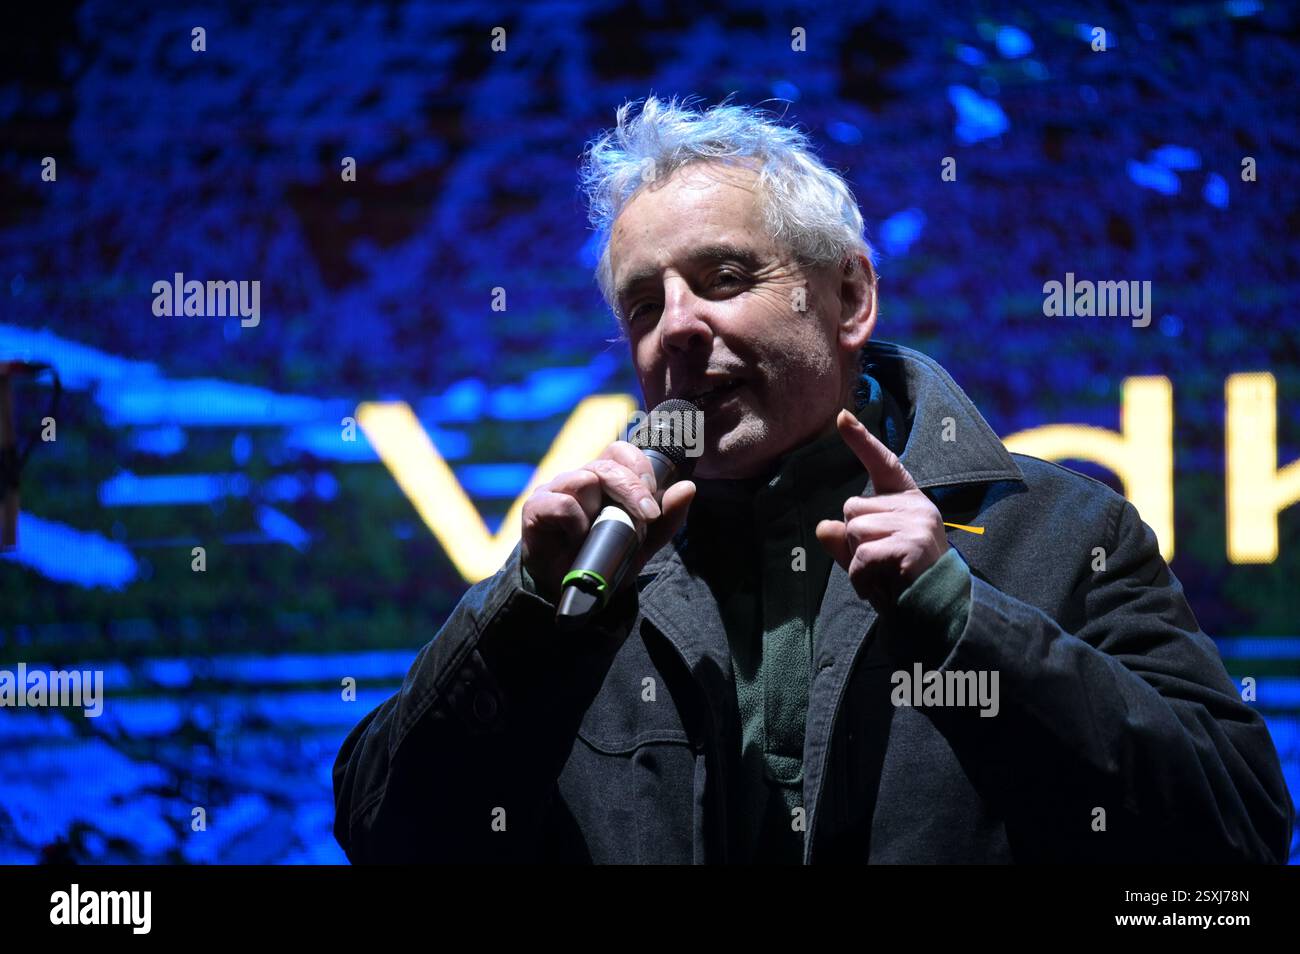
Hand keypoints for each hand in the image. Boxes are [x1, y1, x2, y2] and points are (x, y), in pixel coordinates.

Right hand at [521, 440, 695, 603]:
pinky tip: (579, 540)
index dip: (639, 466)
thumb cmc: (605, 559)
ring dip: (601, 510)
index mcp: (603, 479)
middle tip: (648, 516)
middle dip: (633, 489)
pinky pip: (563, 503)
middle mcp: (579, 478)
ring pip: (585, 479)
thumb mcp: (644, 542)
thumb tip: (688, 487)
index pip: (621, 450)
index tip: (652, 499)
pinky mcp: (536, 508)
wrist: (573, 593)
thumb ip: (668, 517)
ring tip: (600, 535)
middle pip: (607, 464)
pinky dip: (577, 523)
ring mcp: (555, 490)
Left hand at [815, 409, 947, 612]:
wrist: (937, 613)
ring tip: (883, 576)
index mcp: (908, 502)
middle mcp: (916, 506)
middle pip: (851, 508)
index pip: (883, 464)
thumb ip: (845, 542)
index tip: (841, 417)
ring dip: (857, 561)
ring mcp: (917, 524)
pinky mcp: (912, 544)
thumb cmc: (901, 582)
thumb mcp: (867, 558)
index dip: (861, 440)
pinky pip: (862, 555)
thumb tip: (824, 527)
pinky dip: (861, 576)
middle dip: (853, 540)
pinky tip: (881, 586)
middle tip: (880, 564)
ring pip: (854, 530)